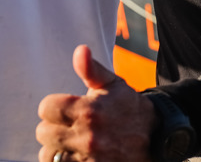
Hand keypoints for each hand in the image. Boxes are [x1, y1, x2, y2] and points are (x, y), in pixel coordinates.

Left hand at [36, 45, 154, 161]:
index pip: (46, 108)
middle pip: (43, 133)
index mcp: (88, 110)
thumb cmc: (129, 107)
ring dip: (55, 149)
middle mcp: (87, 136)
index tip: (62, 108)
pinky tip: (74, 154)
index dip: (52, 106)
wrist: (157, 138)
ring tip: (68, 143)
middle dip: (52, 127)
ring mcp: (90, 158)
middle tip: (66, 126)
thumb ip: (91, 69)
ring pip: (49, 155)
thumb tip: (80, 50)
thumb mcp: (113, 84)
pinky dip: (66, 161)